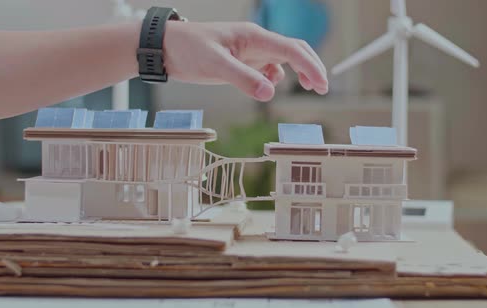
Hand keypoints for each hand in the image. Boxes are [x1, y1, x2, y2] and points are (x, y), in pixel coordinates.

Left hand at [163, 21, 327, 101]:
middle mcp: (254, 42)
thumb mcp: (215, 65)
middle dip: (311, 67)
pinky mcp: (238, 61)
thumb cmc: (187, 49)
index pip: (292, 49)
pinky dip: (274, 77)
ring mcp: (247, 51)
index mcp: (253, 37)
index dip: (310, 67)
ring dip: (297, 72)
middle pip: (293, 51)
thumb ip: (243, 78)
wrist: (164, 48)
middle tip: (322, 87)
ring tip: (309, 88)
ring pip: (281, 59)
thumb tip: (270, 92)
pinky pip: (264, 67)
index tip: (322, 85)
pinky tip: (270, 86)